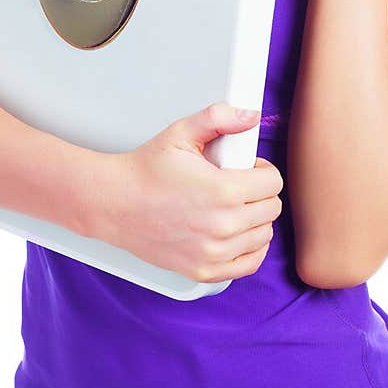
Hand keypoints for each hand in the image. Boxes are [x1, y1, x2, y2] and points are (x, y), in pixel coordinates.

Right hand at [93, 103, 284, 284]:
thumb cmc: (145, 171)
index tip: (248, 168)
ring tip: (233, 207)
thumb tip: (250, 116)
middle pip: (271, 209)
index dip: (262, 170)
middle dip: (260, 193)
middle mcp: (222, 225)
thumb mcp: (181, 133)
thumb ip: (218, 118)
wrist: (114, 204)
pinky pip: (250, 264)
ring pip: (264, 235)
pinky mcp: (204, 270)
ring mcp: (213, 251)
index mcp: (222, 190)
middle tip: (238, 185)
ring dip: (255, 220)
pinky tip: (237, 234)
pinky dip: (250, 249)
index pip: (273, 183)